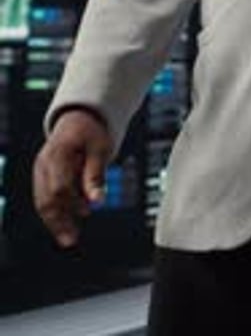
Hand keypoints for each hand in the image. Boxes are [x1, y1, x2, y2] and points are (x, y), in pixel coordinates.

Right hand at [32, 109, 111, 247]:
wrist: (77, 121)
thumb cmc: (92, 134)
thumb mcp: (100, 148)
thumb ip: (97, 174)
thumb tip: (98, 201)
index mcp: (59, 152)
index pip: (60, 186)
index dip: (73, 202)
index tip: (89, 211)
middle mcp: (44, 161)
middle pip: (46, 197)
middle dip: (58, 220)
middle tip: (71, 240)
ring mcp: (40, 169)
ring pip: (41, 200)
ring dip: (54, 221)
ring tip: (68, 239)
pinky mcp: (41, 176)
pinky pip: (43, 197)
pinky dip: (53, 213)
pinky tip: (65, 226)